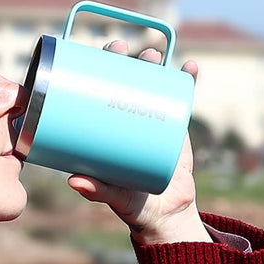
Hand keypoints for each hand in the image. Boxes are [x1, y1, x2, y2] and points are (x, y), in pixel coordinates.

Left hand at [66, 42, 209, 244]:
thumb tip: (73, 181)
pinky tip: (191, 67)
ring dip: (152, 62)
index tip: (89, 58)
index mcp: (104, 129)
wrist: (166, 213)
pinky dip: (188, 80)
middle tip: (121, 49)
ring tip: (152, 55)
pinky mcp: (175, 124)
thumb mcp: (114, 197)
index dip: (91, 71)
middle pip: (121, 79)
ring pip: (150, 82)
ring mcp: (151, 118)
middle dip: (121, 58)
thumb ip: (97, 191)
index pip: (94, 92)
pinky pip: (182, 97)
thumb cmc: (132, 205)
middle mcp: (124, 118)